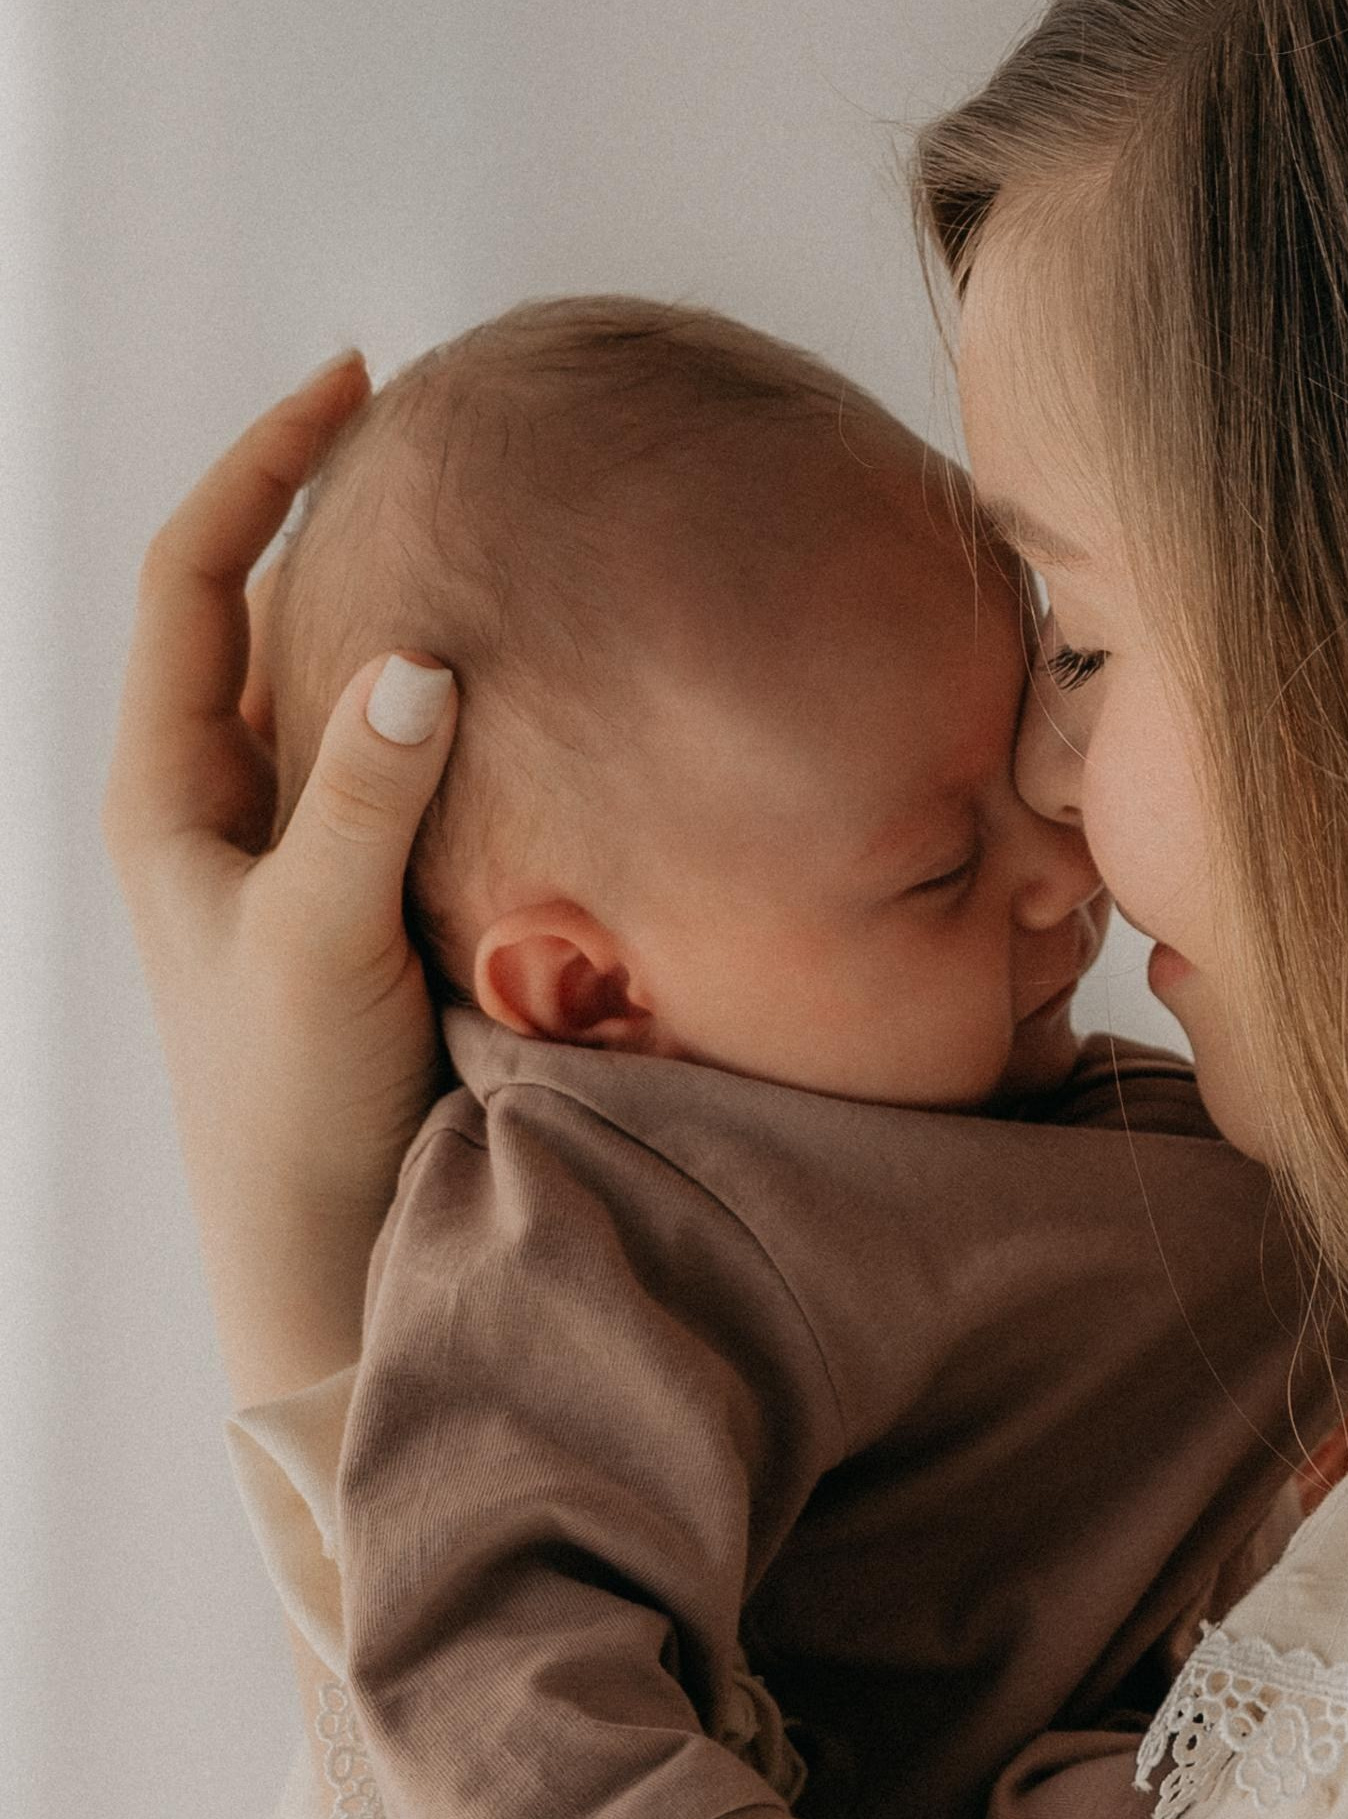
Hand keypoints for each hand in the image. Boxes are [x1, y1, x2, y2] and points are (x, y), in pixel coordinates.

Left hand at [105, 352, 460, 1406]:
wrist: (318, 1241)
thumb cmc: (288, 1102)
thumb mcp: (316, 941)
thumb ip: (362, 802)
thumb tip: (415, 656)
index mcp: (167, 791)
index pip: (194, 578)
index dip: (262, 469)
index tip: (353, 383)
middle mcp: (218, 805)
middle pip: (260, 613)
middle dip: (331, 515)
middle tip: (432, 444)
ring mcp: (288, 851)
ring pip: (331, 689)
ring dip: (392, 610)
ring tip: (481, 542)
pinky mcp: (357, 897)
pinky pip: (392, 766)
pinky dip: (442, 709)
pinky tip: (515, 696)